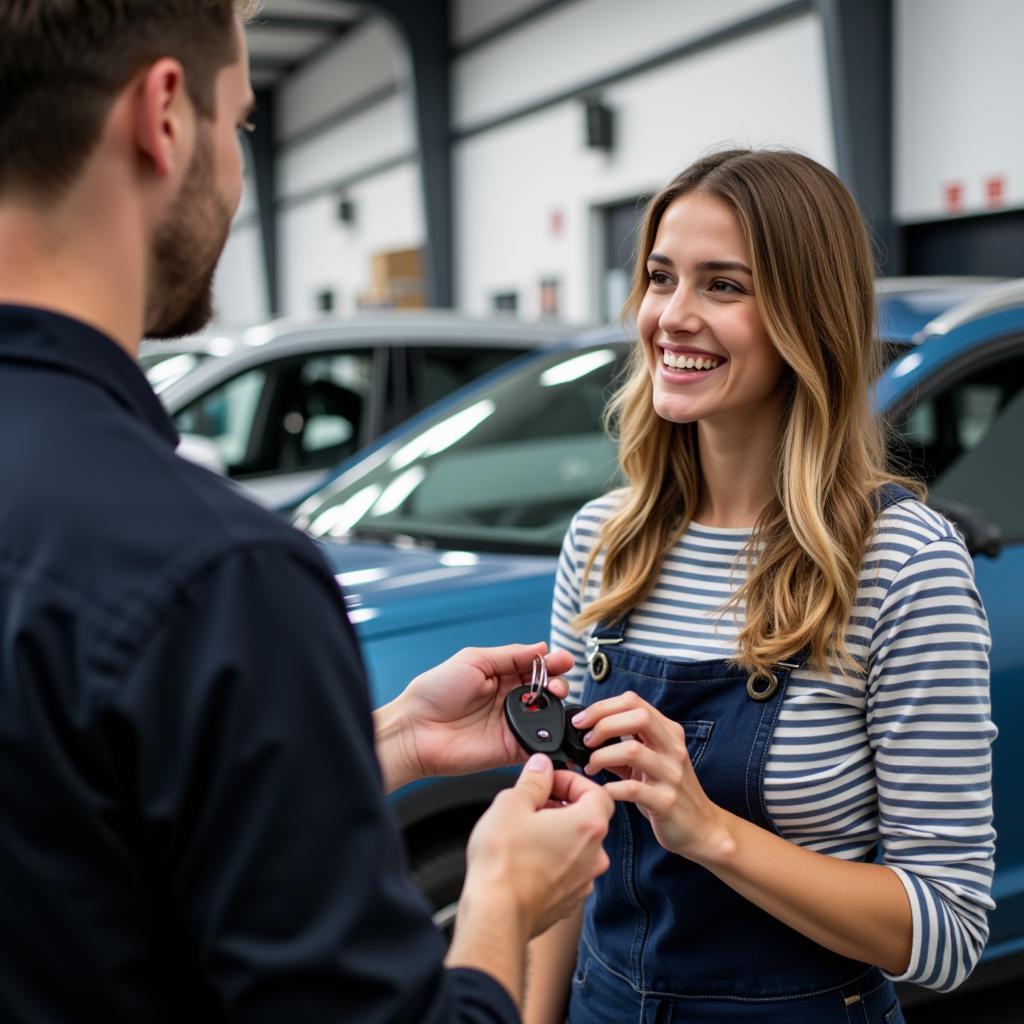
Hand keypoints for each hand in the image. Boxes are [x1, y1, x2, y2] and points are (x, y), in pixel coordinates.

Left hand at [375, 643, 572, 788]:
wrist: (415, 730)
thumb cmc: (435, 691)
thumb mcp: (473, 660)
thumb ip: (510, 655)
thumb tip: (541, 648)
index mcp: (499, 675)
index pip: (534, 667)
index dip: (551, 664)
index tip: (562, 660)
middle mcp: (507, 700)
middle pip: (545, 691)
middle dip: (558, 683)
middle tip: (556, 683)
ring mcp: (510, 724)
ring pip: (546, 715)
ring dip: (556, 706)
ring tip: (554, 698)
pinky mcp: (511, 749)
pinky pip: (538, 743)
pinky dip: (550, 735)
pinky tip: (552, 724)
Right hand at [462, 754, 612, 938]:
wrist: (496, 915)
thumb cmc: (504, 862)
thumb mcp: (512, 803)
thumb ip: (533, 780)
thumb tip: (541, 766)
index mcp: (588, 825)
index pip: (596, 791)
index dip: (571, 781)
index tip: (549, 781)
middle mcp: (594, 855)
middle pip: (587, 818)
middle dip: (560, 806)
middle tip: (532, 804)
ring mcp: (583, 882)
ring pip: (576, 846)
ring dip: (556, 834)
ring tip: (524, 831)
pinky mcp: (568, 901)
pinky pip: (566, 871)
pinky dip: (551, 859)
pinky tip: (524, 858)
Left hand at [572, 690, 726, 860]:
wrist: (701, 828)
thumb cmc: (668, 790)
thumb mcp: (651, 761)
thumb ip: (624, 745)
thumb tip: (588, 735)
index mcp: (668, 733)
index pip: (634, 701)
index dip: (602, 707)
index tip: (582, 721)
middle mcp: (673, 749)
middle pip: (638, 716)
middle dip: (603, 724)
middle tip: (586, 740)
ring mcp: (672, 775)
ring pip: (633, 750)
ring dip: (602, 756)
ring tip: (591, 767)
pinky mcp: (666, 802)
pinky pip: (633, 789)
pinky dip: (611, 788)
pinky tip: (604, 791)